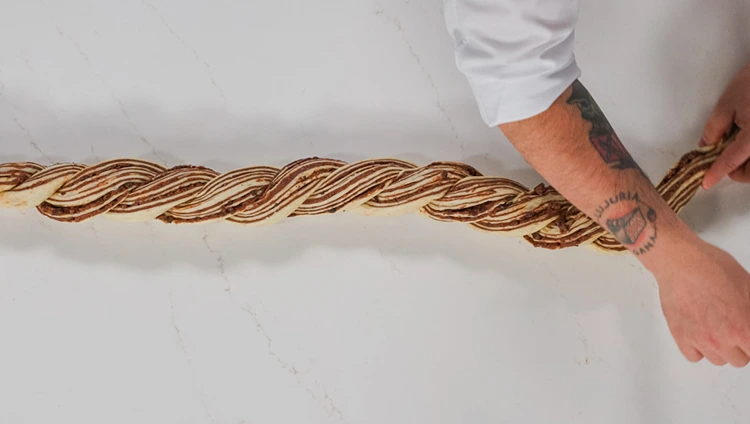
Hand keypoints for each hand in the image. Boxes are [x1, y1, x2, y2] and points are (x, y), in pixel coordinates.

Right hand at [653, 234, 749, 365]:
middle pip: (739, 360)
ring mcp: (699, 340)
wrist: (680, 262)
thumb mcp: (747, 285)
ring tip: (717, 329)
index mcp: (742, 328)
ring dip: (720, 348)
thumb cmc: (711, 268)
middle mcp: (720, 339)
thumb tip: (748, 315)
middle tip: (736, 330)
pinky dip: (699, 349)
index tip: (747, 335)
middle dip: (741, 346)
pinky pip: (694, 356)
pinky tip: (701, 334)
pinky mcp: (680, 336)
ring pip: (717, 360)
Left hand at [701, 61, 749, 188]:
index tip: (706, 183)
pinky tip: (747, 142)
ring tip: (738, 148)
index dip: (715, 173)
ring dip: (748, 165)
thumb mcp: (727, 103)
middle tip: (725, 161)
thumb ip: (714, 128)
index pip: (730, 162)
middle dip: (737, 172)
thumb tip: (706, 146)